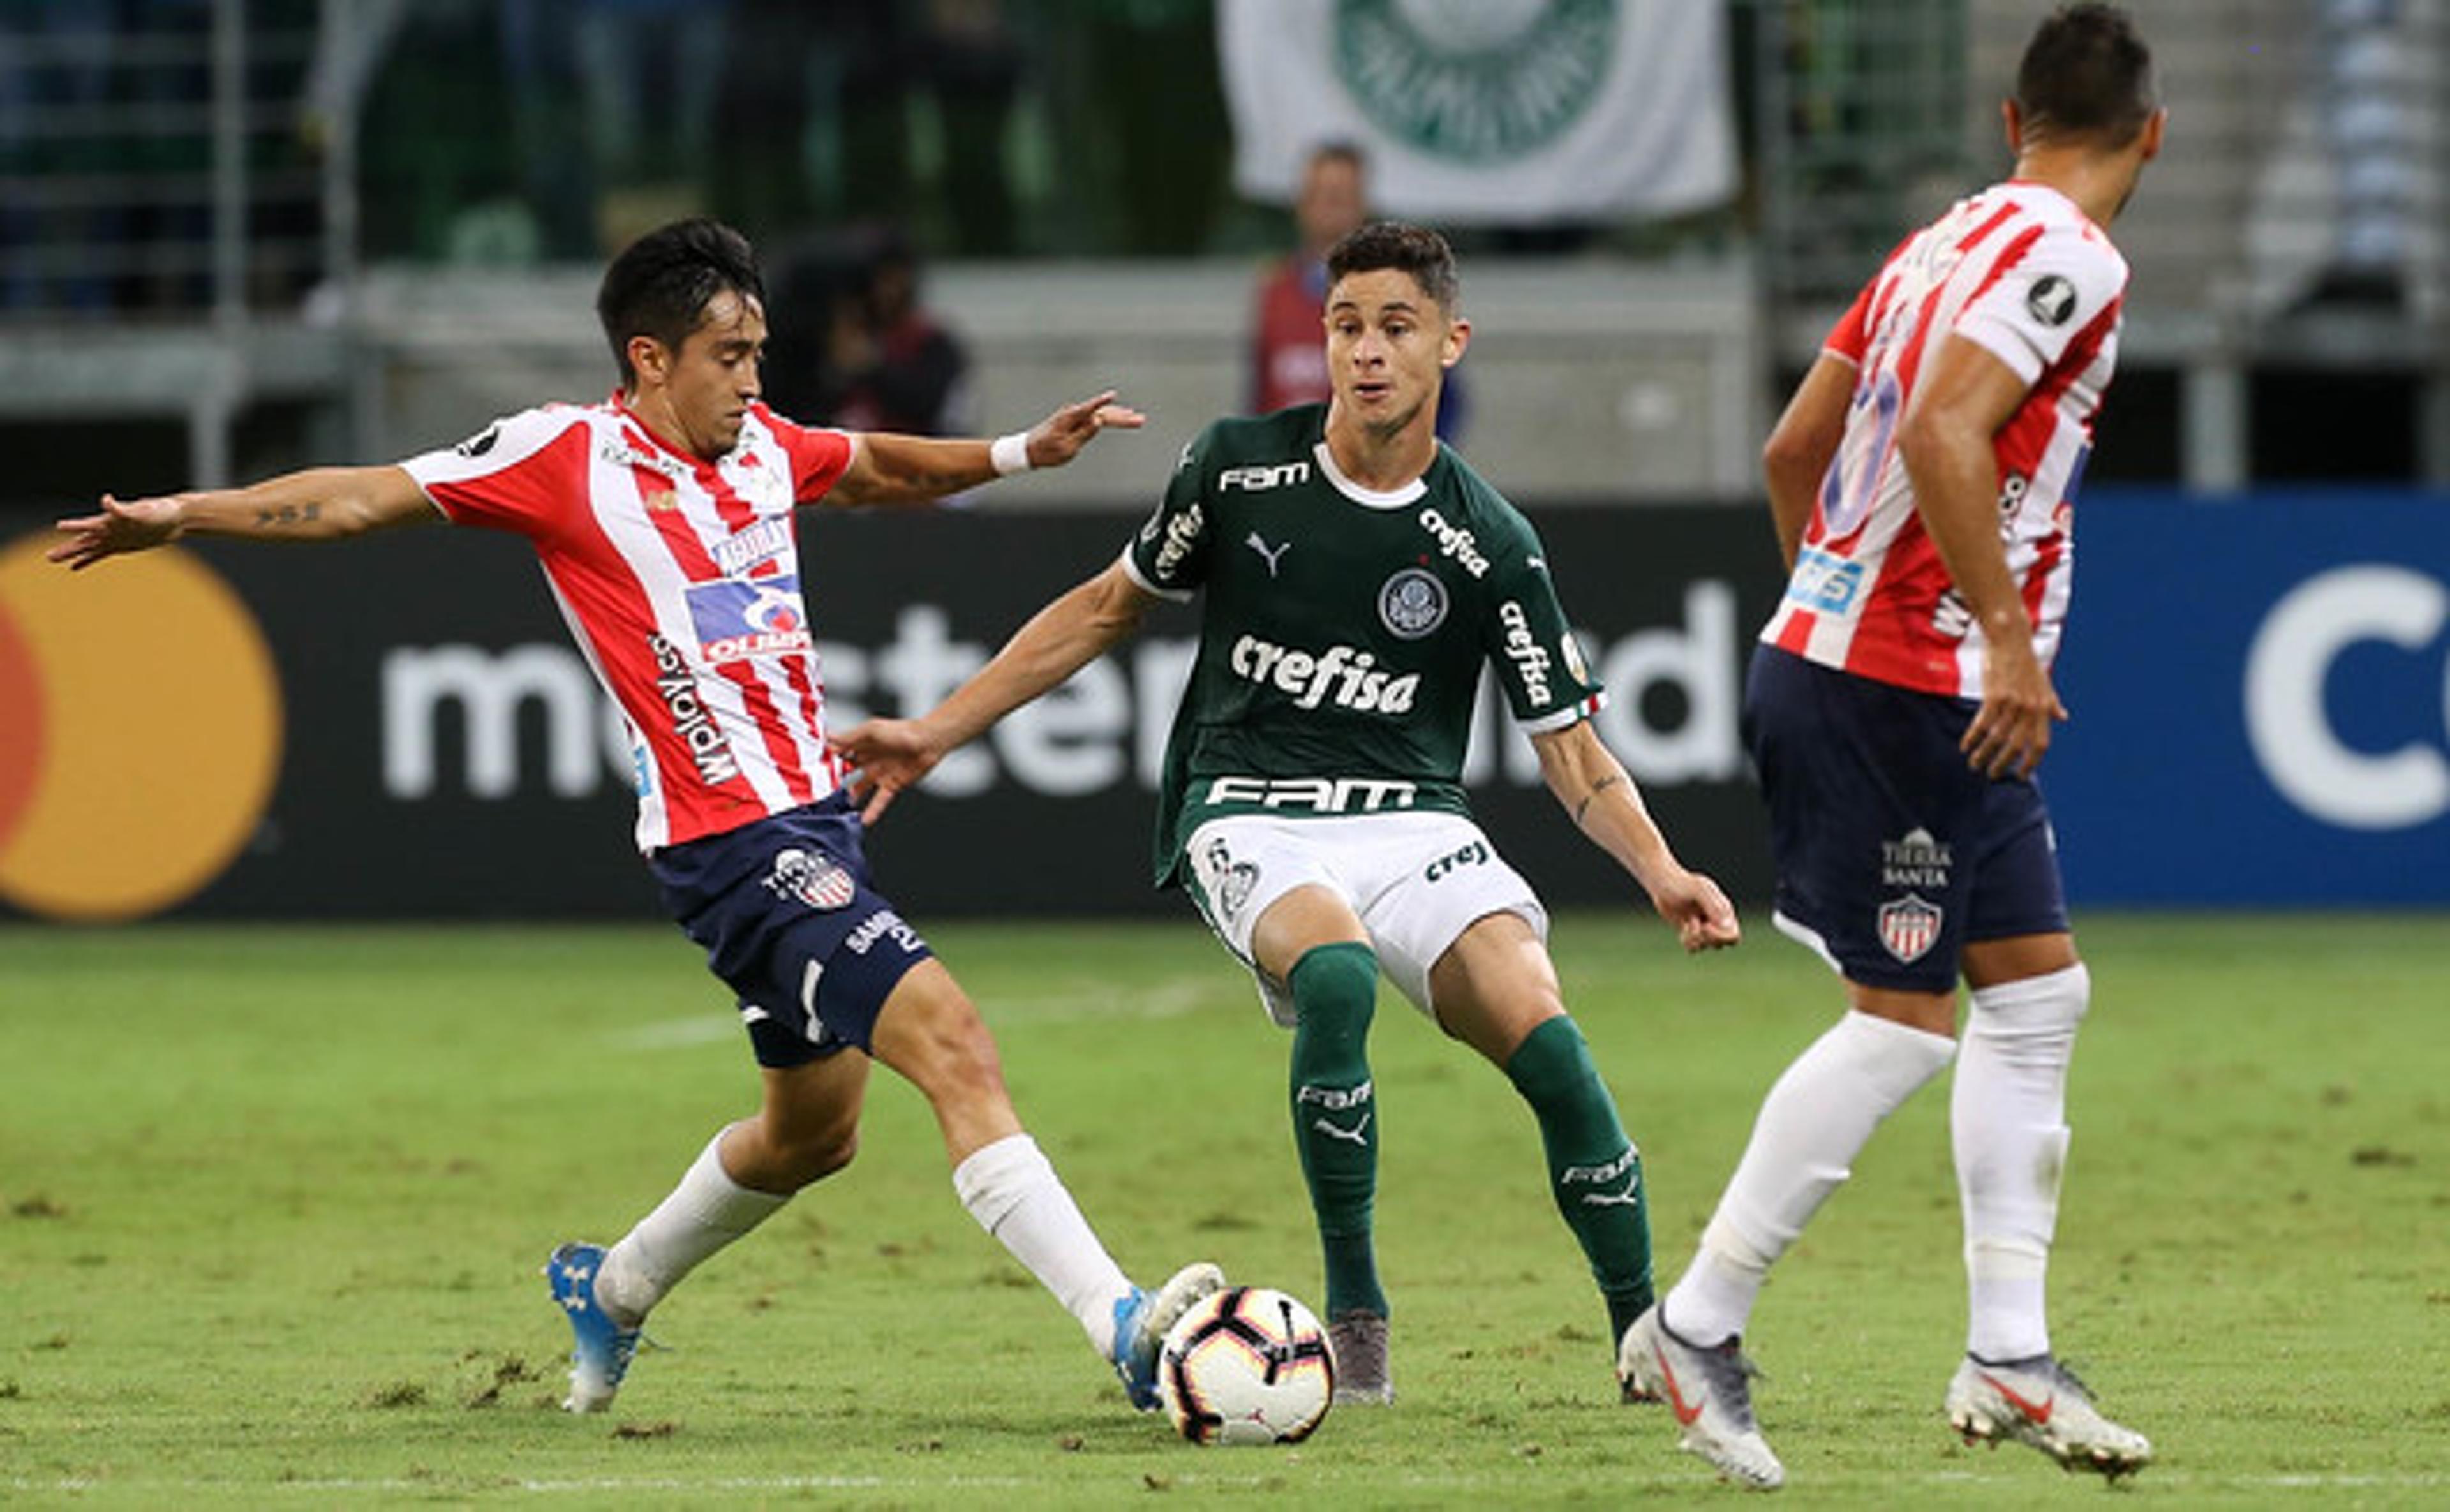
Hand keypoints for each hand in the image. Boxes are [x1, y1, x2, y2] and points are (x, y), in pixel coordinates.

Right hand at [48, 493, 185, 569]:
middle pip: (84, 541)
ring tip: (53, 559)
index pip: (89, 524)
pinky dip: (88, 561)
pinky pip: (101, 555)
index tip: (59, 526)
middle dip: (67, 549)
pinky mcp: (121, 546)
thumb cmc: (161, 510)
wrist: (175, 518)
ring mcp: (114, 538)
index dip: (75, 526)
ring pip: (88, 549)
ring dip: (72, 555)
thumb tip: (105, 501)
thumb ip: (122, 509)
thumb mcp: (144, 510)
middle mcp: (109, 529)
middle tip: (48, 557)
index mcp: (113, 520)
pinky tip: (75, 567)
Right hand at [829, 716, 947, 823]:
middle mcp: (870, 760)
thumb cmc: (903, 731)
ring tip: (839, 807)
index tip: (816, 769)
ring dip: (852, 797)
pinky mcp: (893, 784)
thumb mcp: (871, 731)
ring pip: (862, 788)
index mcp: (863, 744)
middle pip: (849, 772)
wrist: (928, 742)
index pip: (841, 753)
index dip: (830, 760)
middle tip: (824, 791)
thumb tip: (830, 739)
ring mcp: (881, 773)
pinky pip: (880, 800)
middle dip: (837, 781)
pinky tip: (864, 819)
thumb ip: (850, 738)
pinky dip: (872, 811)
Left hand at [1023, 390, 1145, 468]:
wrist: (1028, 450)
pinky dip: (1108, 416)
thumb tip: (1099, 421)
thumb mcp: (1067, 448)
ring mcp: (1073, 415)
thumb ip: (1085, 433)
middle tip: (1141, 420)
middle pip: (1102, 412)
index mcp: (1071, 418)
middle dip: (1123, 416)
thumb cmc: (1046, 451)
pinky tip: (1118, 414)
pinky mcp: (1073, 419)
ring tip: (1135, 418)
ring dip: (1118, 416)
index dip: (1104, 402)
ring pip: (1101, 413)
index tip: (1114, 395)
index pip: (1092, 408)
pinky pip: (1094, 415)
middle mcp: (1073, 412)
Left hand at [1647, 867, 1741, 952]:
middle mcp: (1716, 919)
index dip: (1720, 936)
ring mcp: (1704, 926)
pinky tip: (1682, 929)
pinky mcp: (1691, 931)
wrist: (1662, 883)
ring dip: (1695, 940)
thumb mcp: (1698, 890)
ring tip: (1687, 925)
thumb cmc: (1681, 883)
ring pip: (1707, 946)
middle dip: (1707, 939)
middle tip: (1695, 925)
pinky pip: (1694, 947)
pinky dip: (1687, 942)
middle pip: (1722, 943)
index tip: (1705, 925)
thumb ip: (1713, 906)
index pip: (1733, 935)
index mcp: (1723, 910)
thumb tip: (1727, 925)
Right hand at [1962, 638, 2066, 779]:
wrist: (2010, 638)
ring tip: (1975, 764)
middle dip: (2004, 764)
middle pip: (2017, 746)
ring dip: (1984, 755)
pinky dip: (1972, 738)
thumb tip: (2064, 717)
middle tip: (1992, 775)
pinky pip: (1982, 724)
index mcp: (2043, 708)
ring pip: (1997, 738)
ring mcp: (2013, 702)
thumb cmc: (2025, 661)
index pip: (2040, 744)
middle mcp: (2031, 708)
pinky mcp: (1995, 695)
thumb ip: (2052, 703)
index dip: (2030, 762)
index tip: (2020, 775)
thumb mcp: (2044, 683)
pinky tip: (1965, 746)